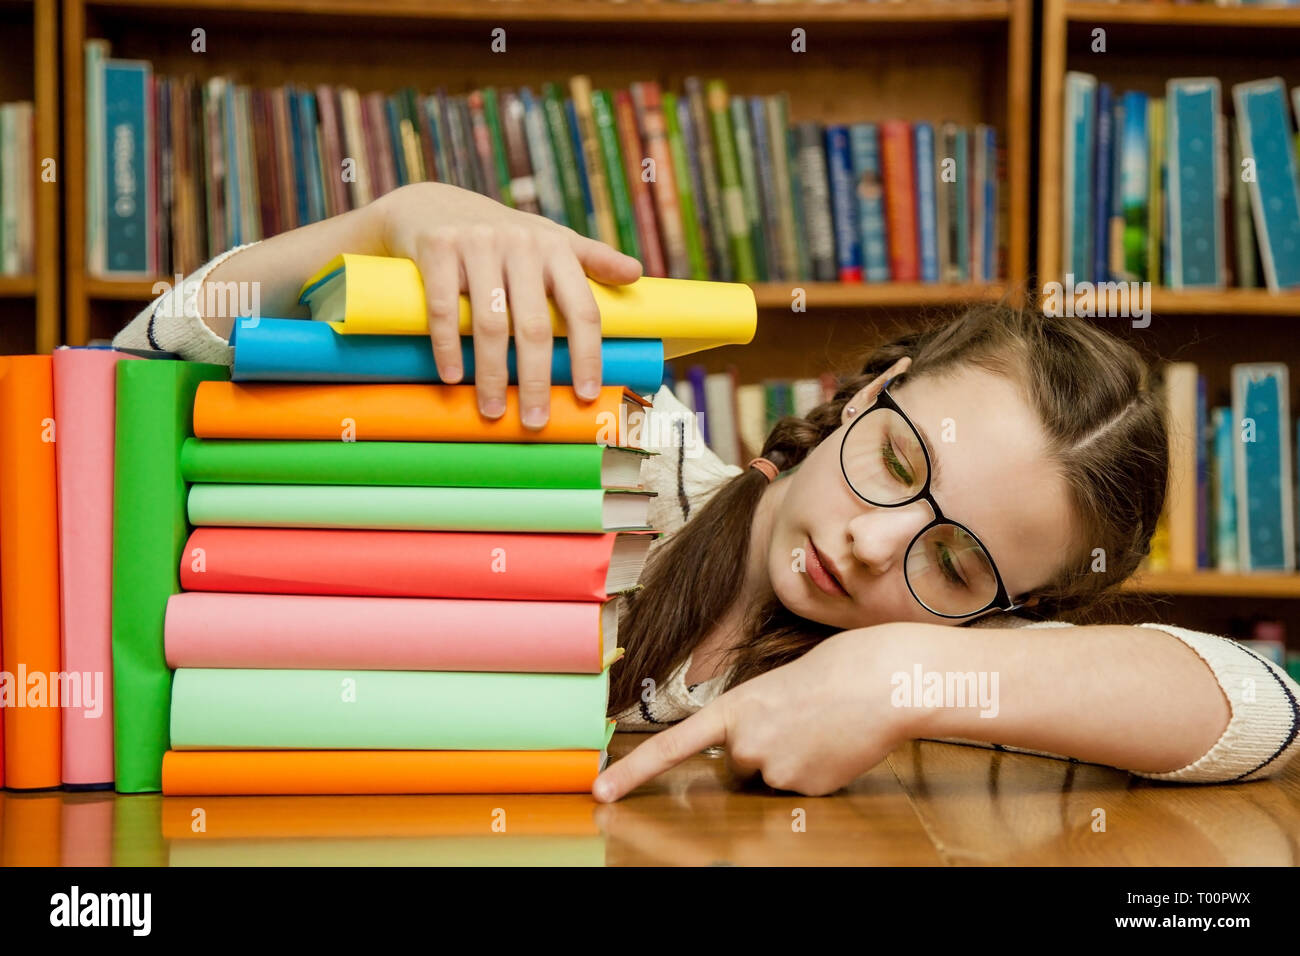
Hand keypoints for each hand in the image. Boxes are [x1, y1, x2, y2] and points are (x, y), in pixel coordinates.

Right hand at [374, 182, 642, 428]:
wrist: (431, 203)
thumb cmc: (501, 234)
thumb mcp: (549, 240)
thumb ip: (591, 258)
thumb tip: (637, 274)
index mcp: (555, 248)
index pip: (581, 310)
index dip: (588, 356)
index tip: (587, 395)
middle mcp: (521, 243)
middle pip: (535, 326)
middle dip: (536, 379)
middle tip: (536, 420)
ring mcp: (478, 243)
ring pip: (490, 324)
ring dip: (491, 374)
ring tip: (492, 411)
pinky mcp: (438, 246)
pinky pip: (444, 308)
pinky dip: (448, 347)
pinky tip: (451, 377)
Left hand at [592, 625, 914, 800]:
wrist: (883, 681)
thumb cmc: (834, 670)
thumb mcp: (776, 684)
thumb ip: (751, 719)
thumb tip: (750, 755)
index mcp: (732, 708)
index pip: (671, 746)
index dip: (632, 772)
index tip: (600, 792)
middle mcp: (746, 745)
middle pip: (738, 763)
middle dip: (760, 747)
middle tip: (795, 718)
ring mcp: (776, 772)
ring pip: (771, 776)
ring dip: (789, 757)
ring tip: (820, 725)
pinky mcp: (806, 791)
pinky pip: (799, 786)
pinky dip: (815, 770)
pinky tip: (834, 743)